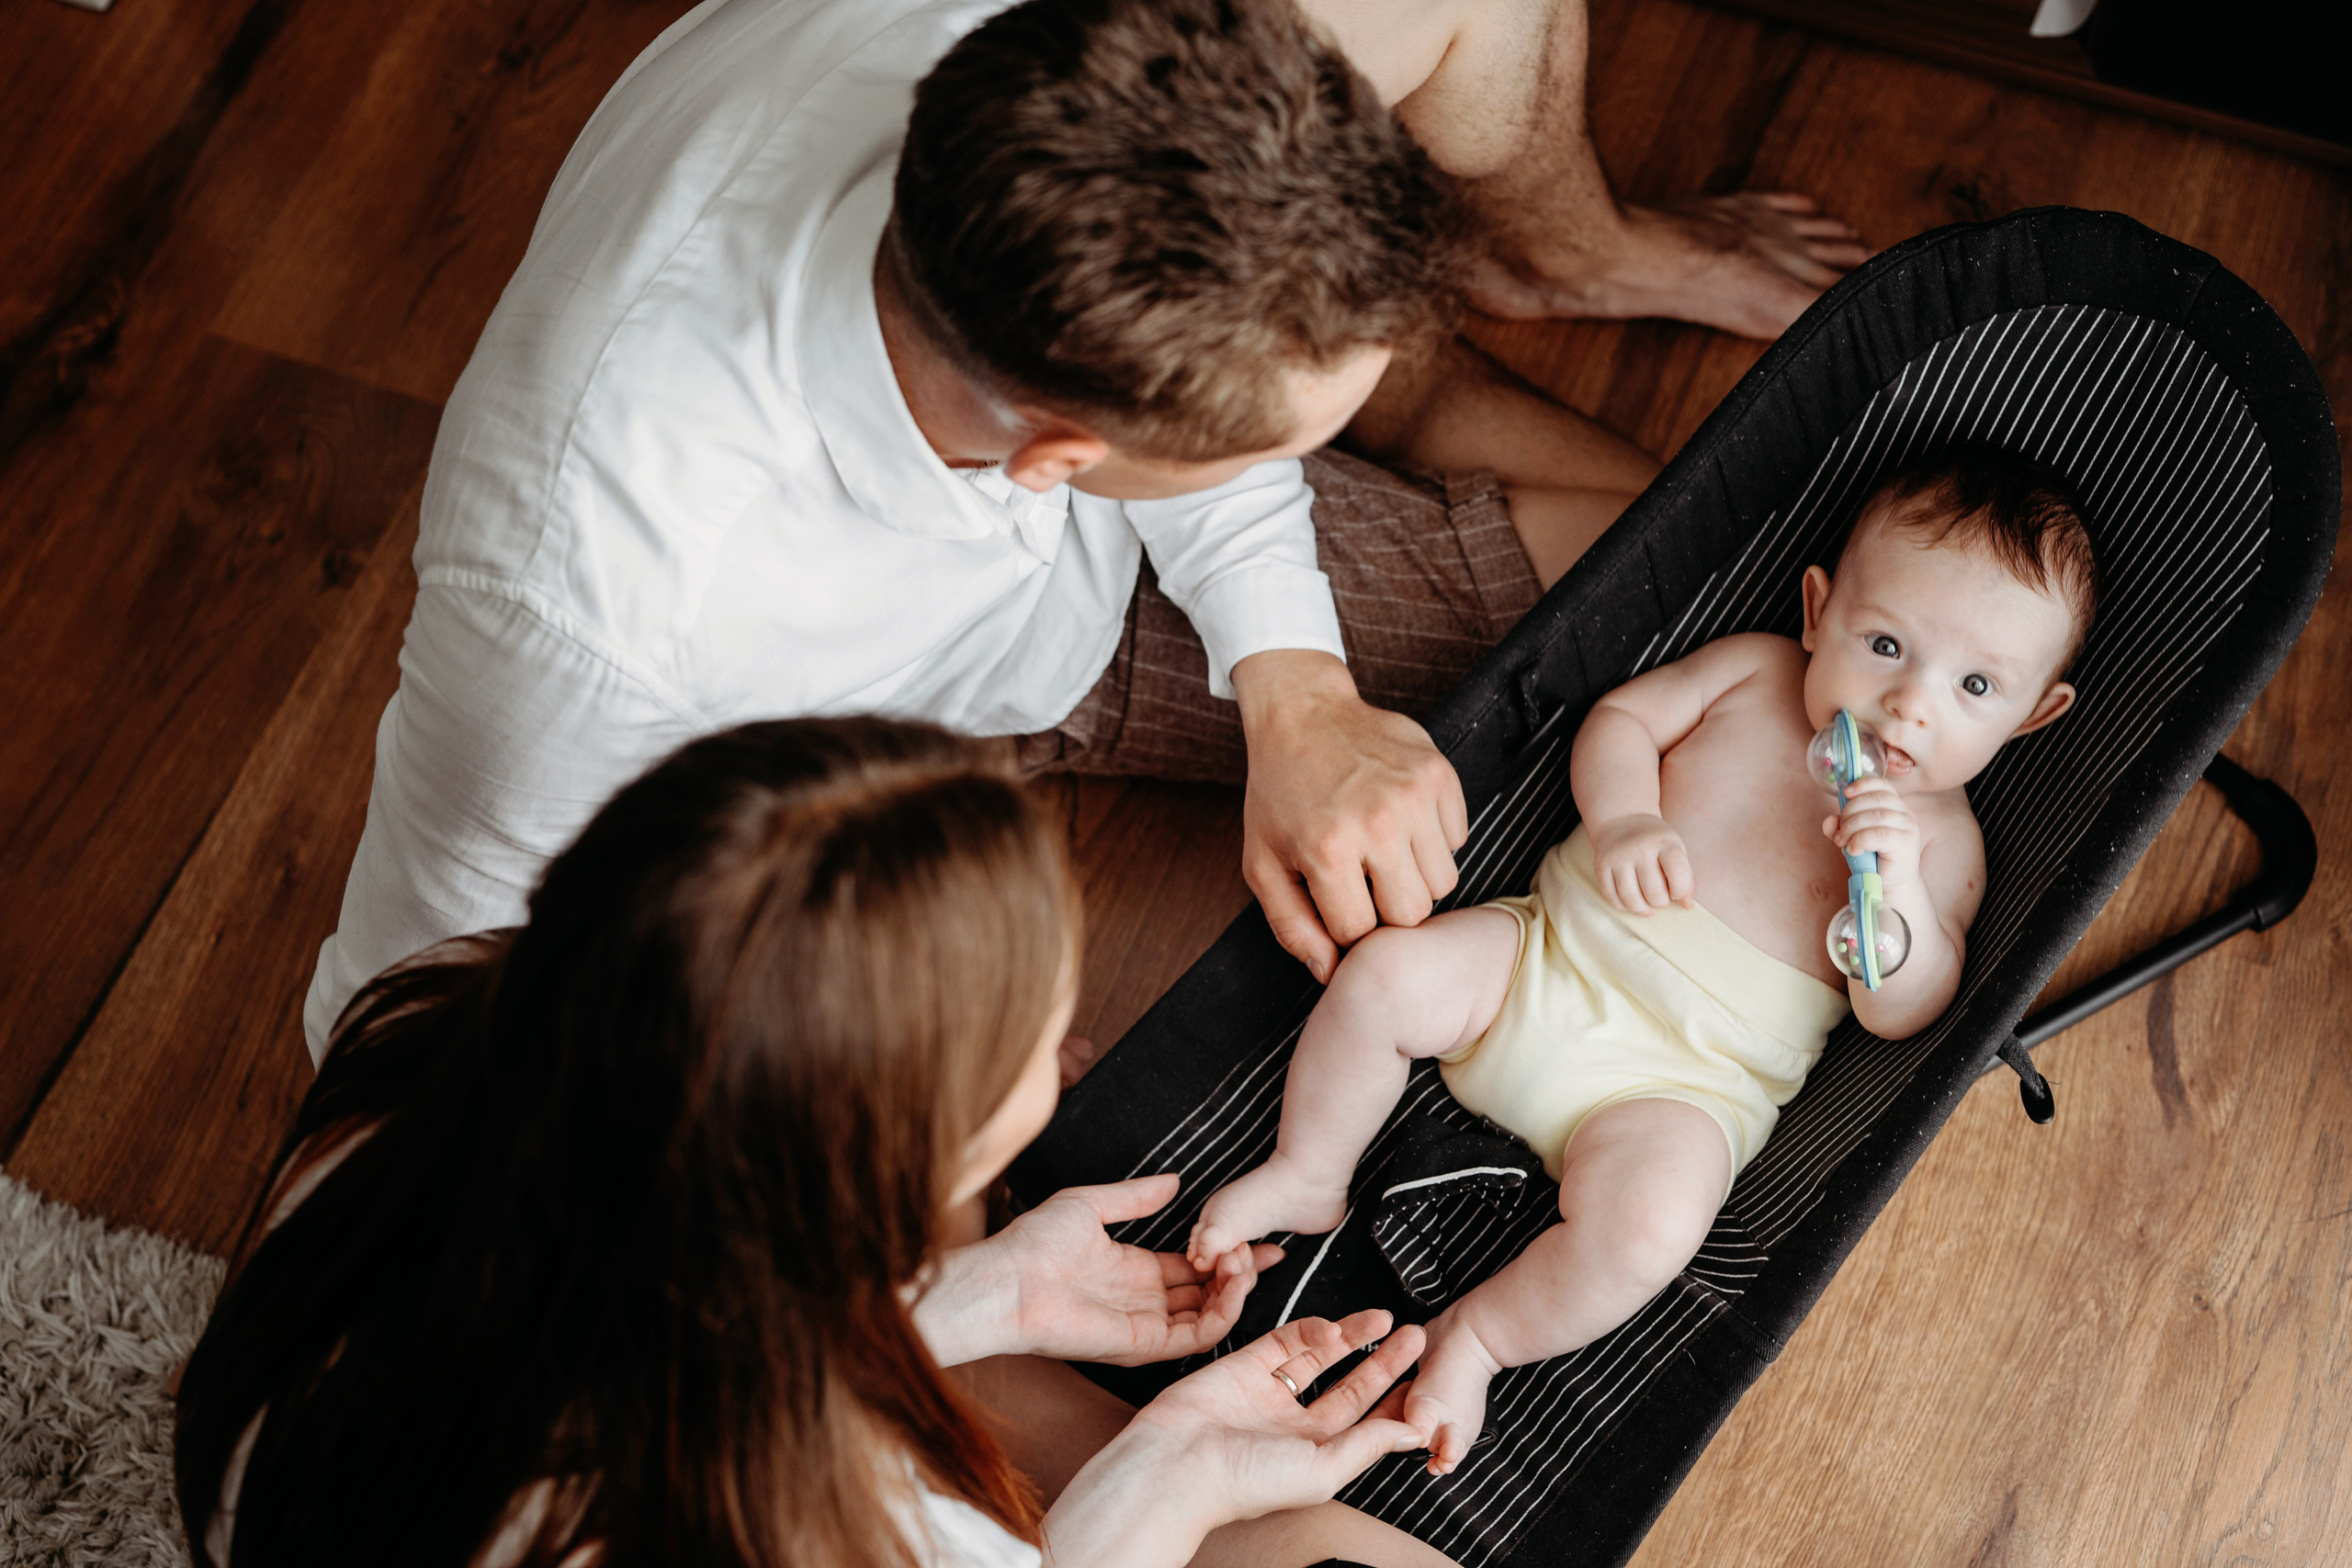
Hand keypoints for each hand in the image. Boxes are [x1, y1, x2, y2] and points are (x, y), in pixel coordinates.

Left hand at [913, 1175, 1281, 1367]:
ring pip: (1209, 1316)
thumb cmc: (1035, 1242)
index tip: (1262, 1238)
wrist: (1007, 1280)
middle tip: (1264, 1250)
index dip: (1227, 1253)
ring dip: (1235, 1291)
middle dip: (1241, 1272)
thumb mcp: (1090, 1204)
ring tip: (1246, 1262)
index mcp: (1132, 1268)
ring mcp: (1145, 1325)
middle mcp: (1143, 1300)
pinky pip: (1196, 1338)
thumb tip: (1175, 1182)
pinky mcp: (1143, 1346)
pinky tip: (1232, 1284)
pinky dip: (1223, 1314)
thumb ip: (1135, 1196)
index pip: (1194, 1265)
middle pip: (1208, 1292)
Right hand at [1046, 1312, 1428, 1565]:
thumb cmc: (1245, 1482)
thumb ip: (1367, 1445)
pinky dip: (1311, 1330)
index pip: (1365, 1423)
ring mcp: (1268, 1393)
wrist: (1175, 1465)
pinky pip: (1284, 1341)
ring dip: (1353, 1337)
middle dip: (1382, 1361)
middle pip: (1348, 1386)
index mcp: (1313, 1457)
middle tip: (1415, 1336)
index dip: (1394, 1400)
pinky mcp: (1243, 1365)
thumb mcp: (1321, 1469)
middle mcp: (1293, 1425)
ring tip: (1385, 1318)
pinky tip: (1336, 1328)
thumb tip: (1414, 1432)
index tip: (1426, 1379)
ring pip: (1319, 1357)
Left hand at [1233, 650, 1467, 982]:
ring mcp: (1413, 796)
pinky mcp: (1439, 774)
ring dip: (1414, 877)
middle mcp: (1376, 822)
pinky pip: (1457, 839)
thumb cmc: (1278, 793)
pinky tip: (1401, 822)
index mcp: (1328, 850)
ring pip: (1444, 882)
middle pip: (1413, 913)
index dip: (1348, 928)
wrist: (1302, 714)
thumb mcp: (1263, 863)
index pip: (1362, 932)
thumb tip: (1330, 974)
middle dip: (1386, 908)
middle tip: (1363, 880)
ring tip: (1383, 851)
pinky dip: (1433, 841)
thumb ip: (1291, 926)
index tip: (1337, 905)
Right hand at [1588, 813, 1693, 913]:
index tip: (1677, 892)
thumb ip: (1685, 877)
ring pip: (1631, 899)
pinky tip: (1632, 902)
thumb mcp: (1675, 850)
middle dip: (1661, 903)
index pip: (1678, 874)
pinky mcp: (1601, 866)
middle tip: (1661, 898)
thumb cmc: (1655, 842)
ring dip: (1643, 909)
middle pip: (1654, 893)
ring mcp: (1618, 858)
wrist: (1622, 820)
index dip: (1681, 891)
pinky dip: (1624, 906)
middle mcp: (1639, 849)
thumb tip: (1687, 905)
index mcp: (1664, 843)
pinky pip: (1612, 898)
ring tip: (1649, 907)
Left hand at [1823, 776, 1920, 890]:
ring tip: (1842, 842)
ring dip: (1851, 828)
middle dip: (1849, 813)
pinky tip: (1853, 850)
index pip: (1881, 785)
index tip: (1845, 792)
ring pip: (1874, 816)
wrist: (1889, 883)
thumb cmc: (1872, 857)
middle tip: (1839, 833)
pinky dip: (1860, 840)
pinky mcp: (1906, 842)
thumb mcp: (1852, 837)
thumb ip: (1839, 826)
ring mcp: (1907, 826)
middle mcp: (1904, 812)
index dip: (1862, 784)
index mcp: (1894, 805)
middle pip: (1873, 799)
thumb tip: (1828, 820)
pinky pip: (1878, 834)